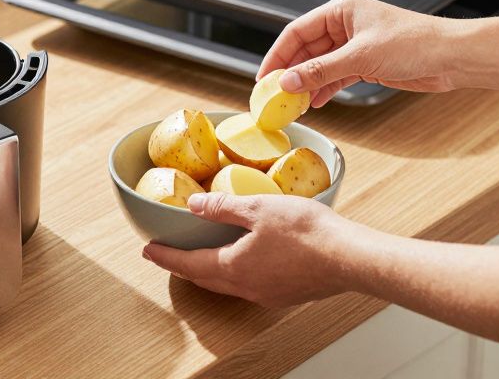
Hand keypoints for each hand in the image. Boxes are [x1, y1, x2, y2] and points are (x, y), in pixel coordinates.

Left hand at [142, 192, 346, 306]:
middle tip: (166, 256)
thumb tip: (194, 205)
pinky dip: (234, 273)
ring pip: (227, 284)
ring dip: (208, 272)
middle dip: (182, 266)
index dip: (166, 257)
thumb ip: (223, 207)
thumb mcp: (258, 208)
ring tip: (199, 258)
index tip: (148, 251)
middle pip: (205, 278)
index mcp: (234, 267)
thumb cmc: (308, 232)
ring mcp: (268, 294)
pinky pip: (249, 285)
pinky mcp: (286, 294)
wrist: (350, 258)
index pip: (189, 263)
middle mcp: (247, 287)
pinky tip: (241, 262)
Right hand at [258, 0, 457, 106]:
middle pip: (306, 50)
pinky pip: (336, 76)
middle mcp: (345, 26)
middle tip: (274, 95)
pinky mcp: (367, 64)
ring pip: (320, 66)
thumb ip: (321, 71)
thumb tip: (289, 82)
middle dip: (291, 73)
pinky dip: (325, 89)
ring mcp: (355, 46)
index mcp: (341, 11)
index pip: (297, 31)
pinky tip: (316, 102)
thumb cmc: (416, 42)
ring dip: (307, 84)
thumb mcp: (361, 57)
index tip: (265, 77)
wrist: (452, 57)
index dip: (278, 55)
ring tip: (294, 104)